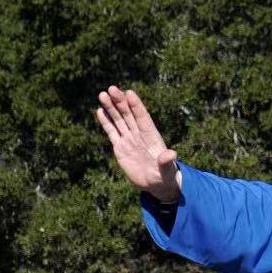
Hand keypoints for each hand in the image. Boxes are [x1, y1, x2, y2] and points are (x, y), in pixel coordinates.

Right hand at [94, 85, 182, 202]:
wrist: (156, 183)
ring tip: (102, 95)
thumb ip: (166, 161)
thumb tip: (171, 154)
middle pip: (128, 114)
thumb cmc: (165, 176)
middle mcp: (139, 134)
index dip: (136, 105)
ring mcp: (129, 139)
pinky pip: (112, 132)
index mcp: (151, 135)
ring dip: (111, 107)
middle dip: (120, 101)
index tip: (129, 93)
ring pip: (119, 120)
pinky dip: (106, 122)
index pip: (142, 117)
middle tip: (111, 89)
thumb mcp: (167, 170)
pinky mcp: (120, 148)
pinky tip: (100, 111)